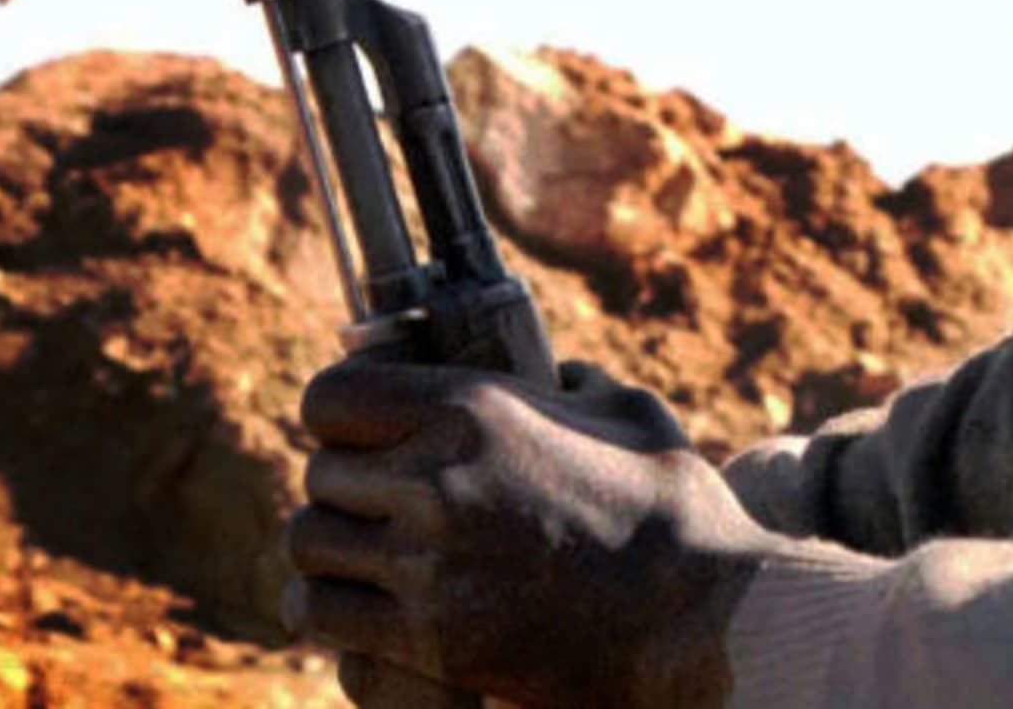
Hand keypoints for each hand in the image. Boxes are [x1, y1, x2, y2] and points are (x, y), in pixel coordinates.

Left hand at [284, 360, 770, 708]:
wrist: (702, 620)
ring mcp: (427, 563)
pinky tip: (347, 608)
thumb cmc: (675, 511)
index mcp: (473, 409)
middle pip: (320, 475)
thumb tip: (560, 374)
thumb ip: (577, 384)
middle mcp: (436, 478)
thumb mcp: (630, 413)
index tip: (352, 431)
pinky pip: (323, 614)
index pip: (332, 398)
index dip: (336, 415)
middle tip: (370, 505)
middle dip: (342, 488)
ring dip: (329, 550)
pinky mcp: (429, 638)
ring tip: (355, 557)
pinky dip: (323, 610)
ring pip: (310, 544)